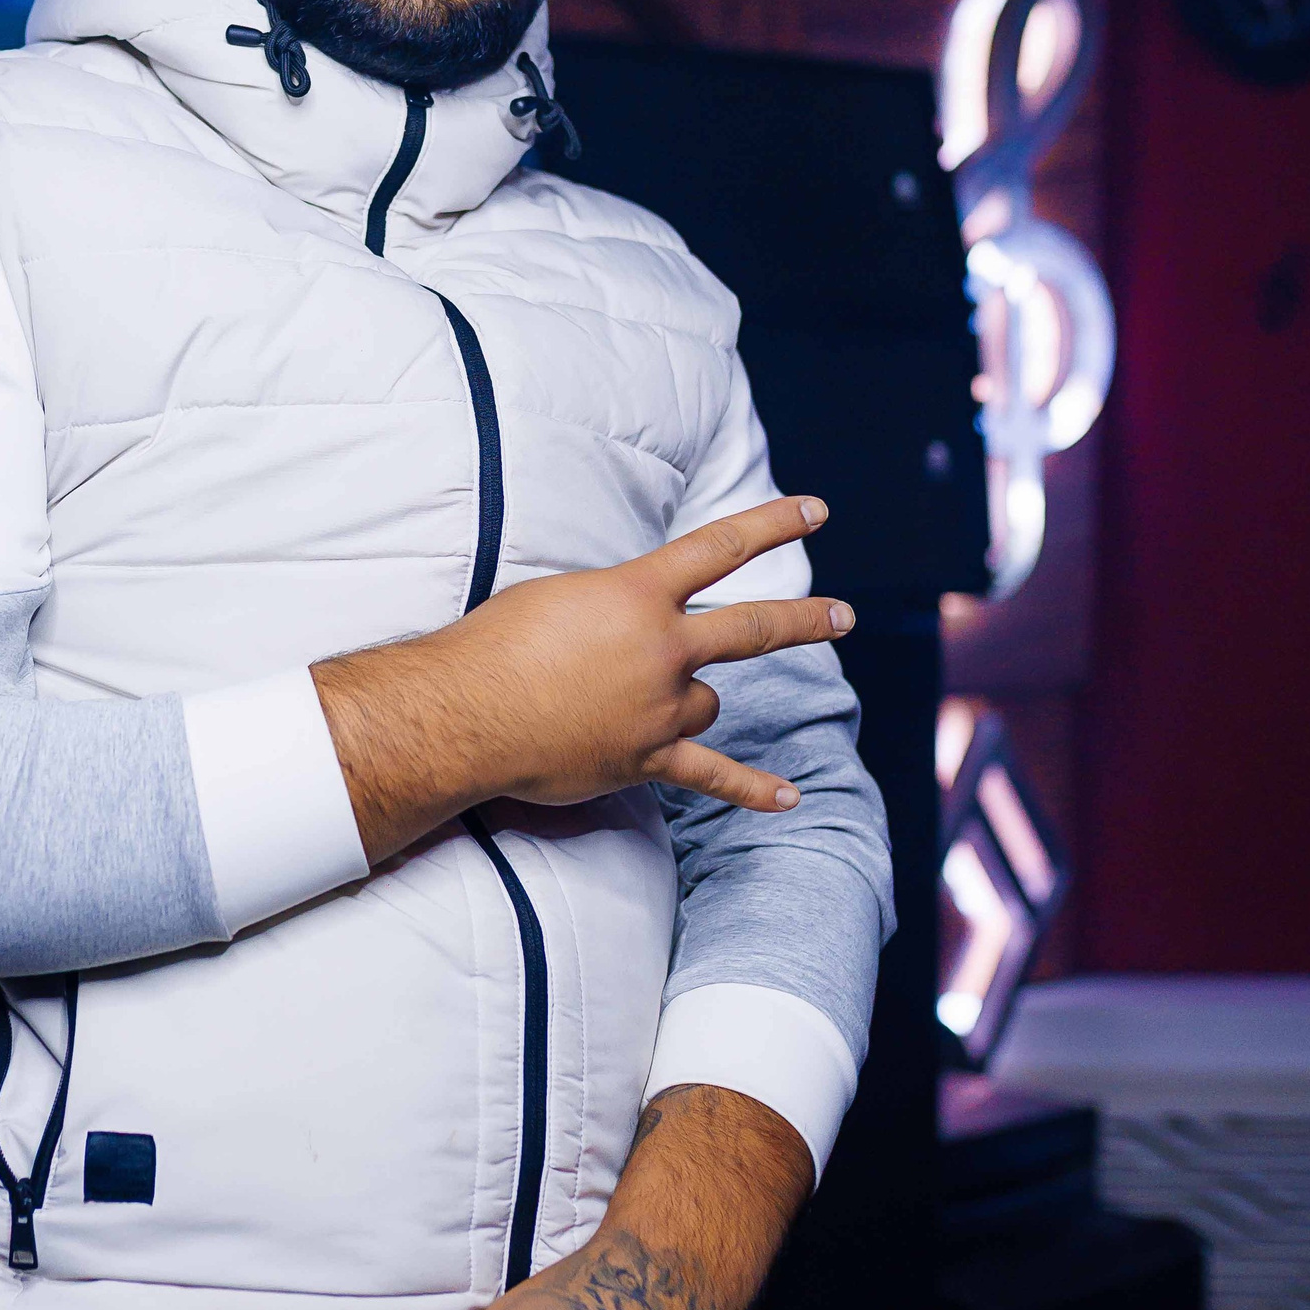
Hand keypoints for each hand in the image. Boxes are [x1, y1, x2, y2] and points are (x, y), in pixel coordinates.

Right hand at [312, 495, 849, 864]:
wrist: (466, 712)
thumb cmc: (494, 645)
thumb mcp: (557, 595)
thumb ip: (607, 604)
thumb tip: (624, 619)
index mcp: (638, 594)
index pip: (720, 547)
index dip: (773, 524)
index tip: (815, 511)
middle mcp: (662, 647)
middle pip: (752, 628)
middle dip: (804, 620)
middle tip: (842, 616)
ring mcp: (659, 706)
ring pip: (710, 702)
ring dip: (694, 700)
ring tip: (649, 705)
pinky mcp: (646, 757)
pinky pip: (710, 775)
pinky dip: (751, 789)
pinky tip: (789, 798)